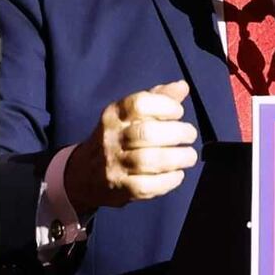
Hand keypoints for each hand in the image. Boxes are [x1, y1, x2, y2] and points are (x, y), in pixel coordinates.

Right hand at [64, 81, 197, 214]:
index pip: (139, 104)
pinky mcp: (120, 188)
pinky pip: (147, 186)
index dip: (165, 106)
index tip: (178, 112)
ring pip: (148, 161)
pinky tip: (177, 174)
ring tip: (188, 156)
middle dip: (176, 133)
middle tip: (189, 135)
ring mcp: (114, 164)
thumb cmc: (118, 138)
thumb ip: (158, 99)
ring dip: (177, 158)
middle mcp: (111, 137)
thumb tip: (182, 86)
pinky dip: (168, 180)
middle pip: (146, 133)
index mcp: (114, 115)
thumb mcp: (131, 114)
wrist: (85, 174)